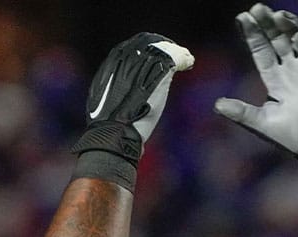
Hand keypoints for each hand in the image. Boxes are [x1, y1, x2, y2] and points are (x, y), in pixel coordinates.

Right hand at [73, 32, 194, 162]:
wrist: (115, 131)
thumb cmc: (111, 125)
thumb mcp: (108, 101)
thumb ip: (117, 89)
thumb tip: (125, 94)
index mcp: (112, 63)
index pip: (134, 47)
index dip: (148, 50)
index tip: (157, 56)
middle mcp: (126, 57)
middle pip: (148, 43)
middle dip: (162, 47)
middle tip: (175, 54)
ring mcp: (143, 62)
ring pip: (163, 48)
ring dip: (176, 52)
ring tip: (186, 58)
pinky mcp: (159, 69)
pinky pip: (176, 56)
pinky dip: (184, 58)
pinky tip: (189, 63)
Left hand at [214, 4, 297, 158]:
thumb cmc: (294, 138)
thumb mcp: (263, 124)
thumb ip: (242, 112)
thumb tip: (217, 105)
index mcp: (276, 80)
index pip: (261, 52)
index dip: (253, 35)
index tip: (242, 18)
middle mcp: (292, 70)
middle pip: (277, 40)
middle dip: (267, 24)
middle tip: (257, 8)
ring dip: (288, 26)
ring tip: (277, 15)